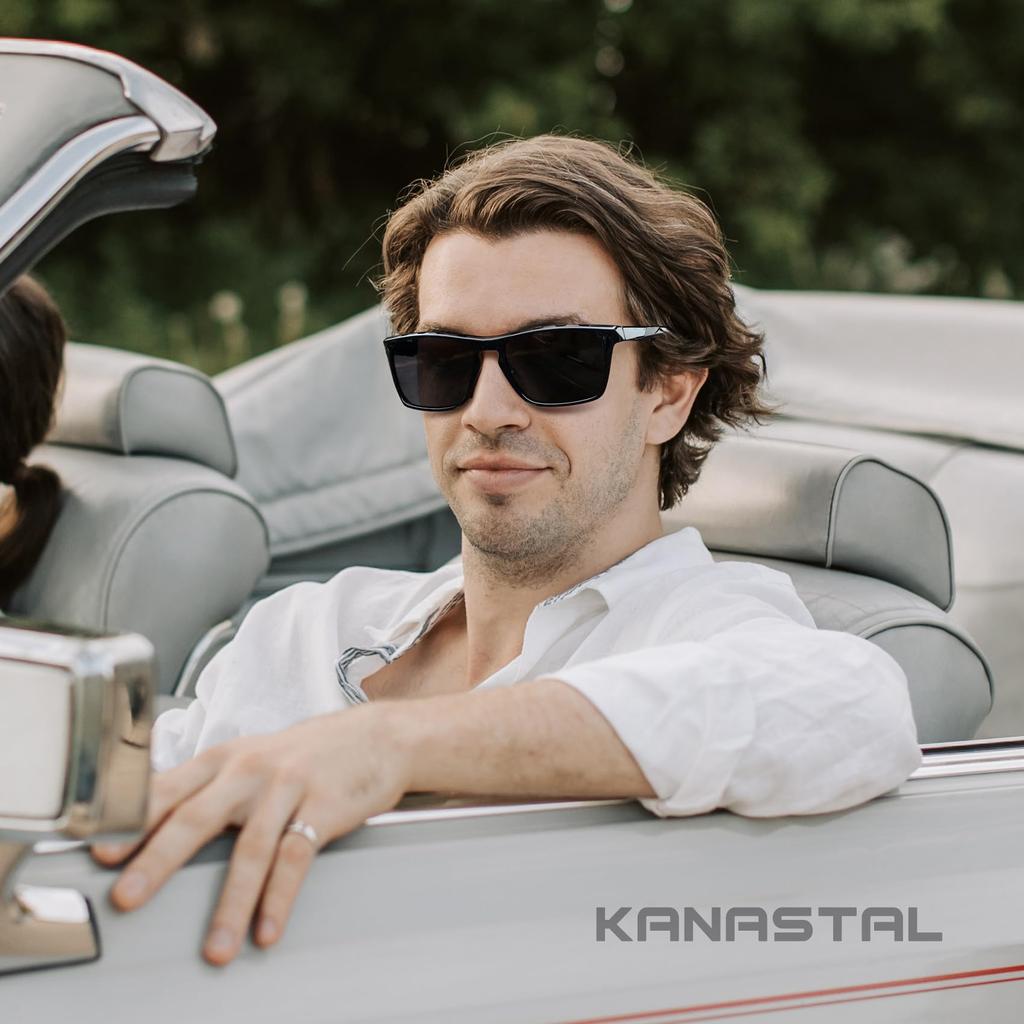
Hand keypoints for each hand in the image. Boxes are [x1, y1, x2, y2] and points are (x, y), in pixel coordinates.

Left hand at [91, 703, 409, 965]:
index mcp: (226, 758)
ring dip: (230, 903)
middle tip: (129, 895)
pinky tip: (267, 929)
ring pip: (250, 847)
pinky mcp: (324, 806)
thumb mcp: (254, 758)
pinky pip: (296, 857)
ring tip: (216, 948)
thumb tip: (155, 826)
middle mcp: (251, 769)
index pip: (169, 789)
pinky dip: (279, 898)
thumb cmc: (310, 754)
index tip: (101, 853)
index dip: (133, 822)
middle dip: (158, 858)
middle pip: (197, 815)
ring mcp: (289, 786)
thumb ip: (210, 788)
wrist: (380, 737)